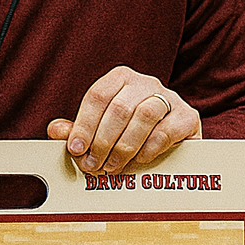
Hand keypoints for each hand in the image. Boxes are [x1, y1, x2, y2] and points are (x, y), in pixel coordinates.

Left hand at [48, 69, 200, 174]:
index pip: (98, 95)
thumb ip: (78, 130)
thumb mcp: (100, 130)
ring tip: (113, 167)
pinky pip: (166, 130)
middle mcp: (146, 83)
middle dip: (102, 141)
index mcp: (121, 78)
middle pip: (120, 108)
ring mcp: (170, 97)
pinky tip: (139, 159)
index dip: (83, 124)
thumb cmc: (128, 134)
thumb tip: (55, 130)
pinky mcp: (188, 116)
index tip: (76, 149)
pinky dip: (149, 148)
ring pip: (144, 116)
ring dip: (124, 147)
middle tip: (94, 165)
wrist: (171, 143)